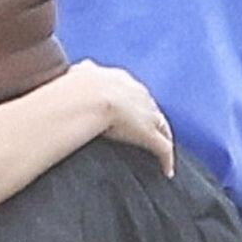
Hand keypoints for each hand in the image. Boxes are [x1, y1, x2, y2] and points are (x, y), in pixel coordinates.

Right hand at [76, 62, 174, 177]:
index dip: (134, 102)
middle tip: (149, 130)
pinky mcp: (150, 136)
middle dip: (151, 118)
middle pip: (151, 108)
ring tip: (162, 151)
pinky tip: (167, 171)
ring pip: (162, 127)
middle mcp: (140, 96)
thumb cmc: (80, 87)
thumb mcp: (79, 74)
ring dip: (163, 137)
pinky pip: (164, 149)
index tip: (131, 111)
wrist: (90, 97)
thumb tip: (75, 69)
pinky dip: (167, 160)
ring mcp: (148, 116)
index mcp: (123, 81)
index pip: (134, 91)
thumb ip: (80, 72)